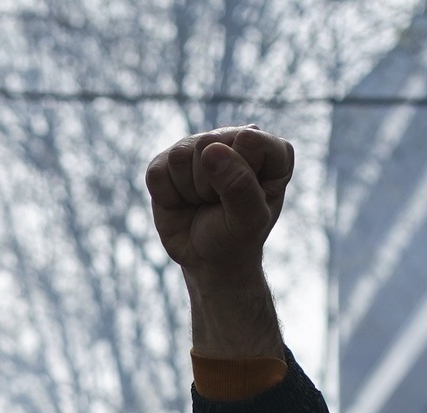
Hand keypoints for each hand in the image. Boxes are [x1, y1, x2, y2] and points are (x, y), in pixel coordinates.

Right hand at [147, 128, 292, 281]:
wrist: (207, 259)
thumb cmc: (236, 237)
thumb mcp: (249, 221)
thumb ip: (240, 185)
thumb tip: (210, 150)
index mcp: (269, 150)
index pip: (249, 140)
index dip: (240, 176)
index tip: (243, 201)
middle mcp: (233, 139)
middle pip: (207, 145)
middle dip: (209, 186)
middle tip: (218, 205)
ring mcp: (198, 147)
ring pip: (179, 156)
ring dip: (188, 190)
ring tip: (202, 202)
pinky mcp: (167, 161)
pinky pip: (157, 172)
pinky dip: (167, 197)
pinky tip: (181, 202)